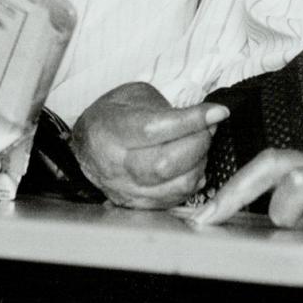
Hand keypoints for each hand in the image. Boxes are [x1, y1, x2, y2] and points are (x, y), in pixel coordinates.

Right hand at [71, 82, 227, 208]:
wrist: (85, 148)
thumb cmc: (111, 118)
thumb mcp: (132, 96)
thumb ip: (165, 106)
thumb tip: (202, 118)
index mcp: (109, 132)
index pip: (155, 129)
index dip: (192, 120)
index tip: (217, 111)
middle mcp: (116, 166)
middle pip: (166, 163)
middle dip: (199, 142)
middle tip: (208, 127)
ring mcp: (128, 190)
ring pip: (176, 185)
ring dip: (200, 161)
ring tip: (200, 143)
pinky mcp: (141, 205)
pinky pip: (177, 198)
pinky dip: (193, 179)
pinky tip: (193, 162)